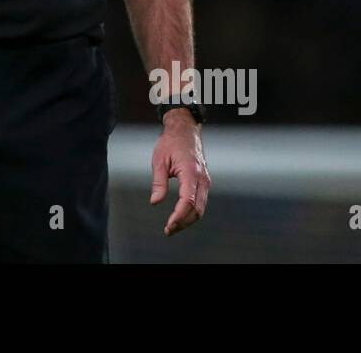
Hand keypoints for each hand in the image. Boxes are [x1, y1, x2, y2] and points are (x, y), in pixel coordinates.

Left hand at [149, 111, 210, 235]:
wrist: (185, 130)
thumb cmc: (170, 143)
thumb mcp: (159, 160)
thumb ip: (159, 183)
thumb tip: (155, 202)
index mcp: (191, 172)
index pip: (188, 201)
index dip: (178, 216)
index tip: (168, 226)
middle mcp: (202, 178)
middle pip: (197, 209)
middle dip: (183, 222)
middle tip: (168, 230)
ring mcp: (206, 180)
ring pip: (201, 208)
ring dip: (188, 220)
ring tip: (172, 227)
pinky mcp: (204, 181)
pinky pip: (201, 201)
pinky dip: (192, 212)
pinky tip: (180, 216)